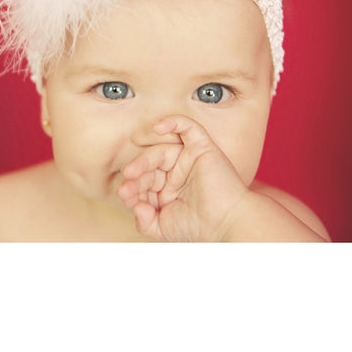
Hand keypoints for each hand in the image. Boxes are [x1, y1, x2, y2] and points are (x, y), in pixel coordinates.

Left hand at [117, 114, 248, 241]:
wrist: (226, 226)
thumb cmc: (198, 228)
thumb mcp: (161, 227)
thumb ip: (143, 219)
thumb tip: (133, 205)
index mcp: (168, 188)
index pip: (144, 180)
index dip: (132, 187)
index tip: (125, 197)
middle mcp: (178, 172)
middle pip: (150, 165)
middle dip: (135, 176)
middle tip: (125, 188)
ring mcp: (189, 159)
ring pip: (161, 149)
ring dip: (143, 160)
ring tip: (131, 173)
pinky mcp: (202, 148)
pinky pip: (187, 127)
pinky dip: (172, 122)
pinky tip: (157, 127)